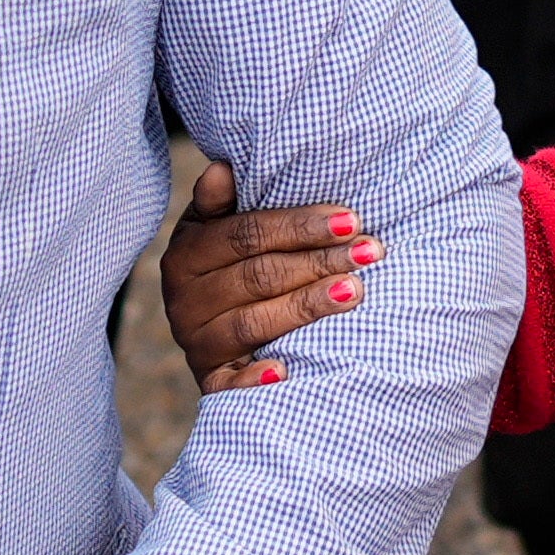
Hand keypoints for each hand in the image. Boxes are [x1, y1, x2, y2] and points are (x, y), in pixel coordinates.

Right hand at [159, 158, 373, 392]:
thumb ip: (220, 203)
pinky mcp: (211, 382)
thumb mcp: (216, 229)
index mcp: (186, 255)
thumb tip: (223, 169)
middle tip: (370, 252)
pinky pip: (228, 385)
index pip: (247, 235)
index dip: (300, 226)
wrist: (208, 329)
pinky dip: (254, 378)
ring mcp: (197, 343)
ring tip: (355, 291)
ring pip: (254, 322)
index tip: (351, 219)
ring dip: (307, 306)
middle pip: (259, 276)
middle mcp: (184, 300)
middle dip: (319, 261)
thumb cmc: (229, 265)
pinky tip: (286, 371)